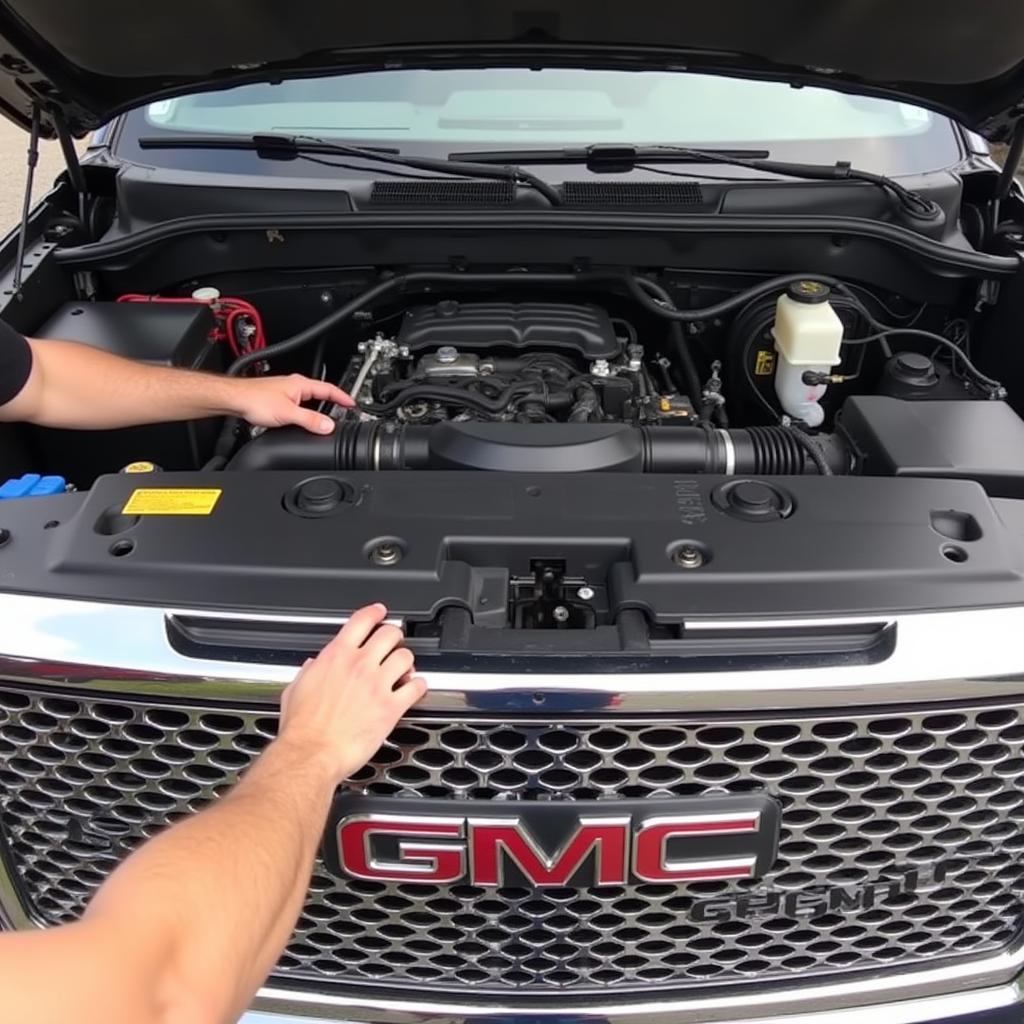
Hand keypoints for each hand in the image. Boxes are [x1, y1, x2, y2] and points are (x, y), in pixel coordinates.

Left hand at [229, 374, 354, 434]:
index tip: (353, 404)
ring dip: (319, 408)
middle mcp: (294, 385)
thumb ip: (310, 420)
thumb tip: (328, 426)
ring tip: (326, 418)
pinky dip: (307, 411)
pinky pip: (300, 405)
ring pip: (309, 399)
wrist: (235, 399)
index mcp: (301, 384)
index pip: (329, 389)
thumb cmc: (255, 400)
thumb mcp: (288, 413)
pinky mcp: (279, 399)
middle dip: (333, 402)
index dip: (343, 397)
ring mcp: (286, 392)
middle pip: (321, 393)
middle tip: (343, 411)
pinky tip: (303, 420)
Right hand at [277, 604, 426, 783]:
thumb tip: (312, 666)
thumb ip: (308, 673)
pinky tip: (415, 688)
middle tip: (394, 642)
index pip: (362, 621)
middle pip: (390, 634)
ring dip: (407, 661)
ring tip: (404, 667)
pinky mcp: (391, 707)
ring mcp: (377, 684)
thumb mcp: (295, 689)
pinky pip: (416, 687)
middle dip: (394, 636)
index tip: (379, 613)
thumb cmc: (301, 728)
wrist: (311, 753)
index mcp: (336, 656)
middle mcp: (360, 665)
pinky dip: (419, 686)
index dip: (375, 612)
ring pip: (406, 657)